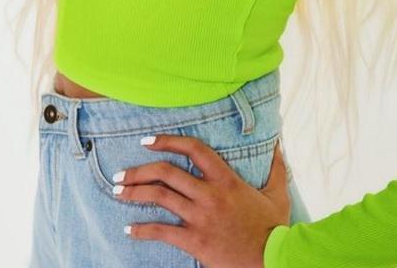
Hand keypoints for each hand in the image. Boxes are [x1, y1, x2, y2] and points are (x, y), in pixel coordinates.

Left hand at [113, 133, 291, 267]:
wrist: (274, 259)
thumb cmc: (274, 227)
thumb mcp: (277, 192)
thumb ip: (276, 166)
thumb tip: (278, 143)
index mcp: (226, 179)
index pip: (194, 149)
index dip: (168, 141)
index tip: (147, 141)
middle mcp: (210, 194)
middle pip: (167, 172)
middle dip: (140, 170)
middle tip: (121, 173)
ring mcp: (201, 217)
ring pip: (160, 197)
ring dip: (135, 193)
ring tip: (118, 192)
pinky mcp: (196, 241)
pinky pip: (163, 232)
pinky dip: (143, 229)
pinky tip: (130, 229)